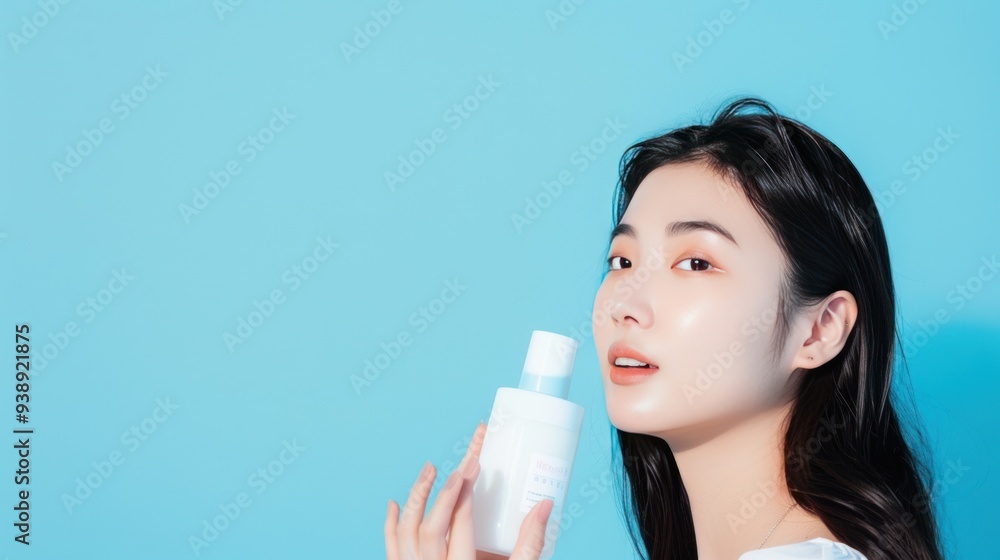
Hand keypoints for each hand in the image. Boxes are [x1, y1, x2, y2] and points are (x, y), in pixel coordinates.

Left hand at [385, 421, 554, 559]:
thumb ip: (531, 544)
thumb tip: (545, 504)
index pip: (460, 522)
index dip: (466, 490)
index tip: (475, 461)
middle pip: (432, 524)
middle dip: (444, 490)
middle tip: (462, 464)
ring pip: (406, 533)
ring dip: (416, 498)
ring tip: (429, 470)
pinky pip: (392, 550)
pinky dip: (392, 525)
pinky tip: (395, 504)